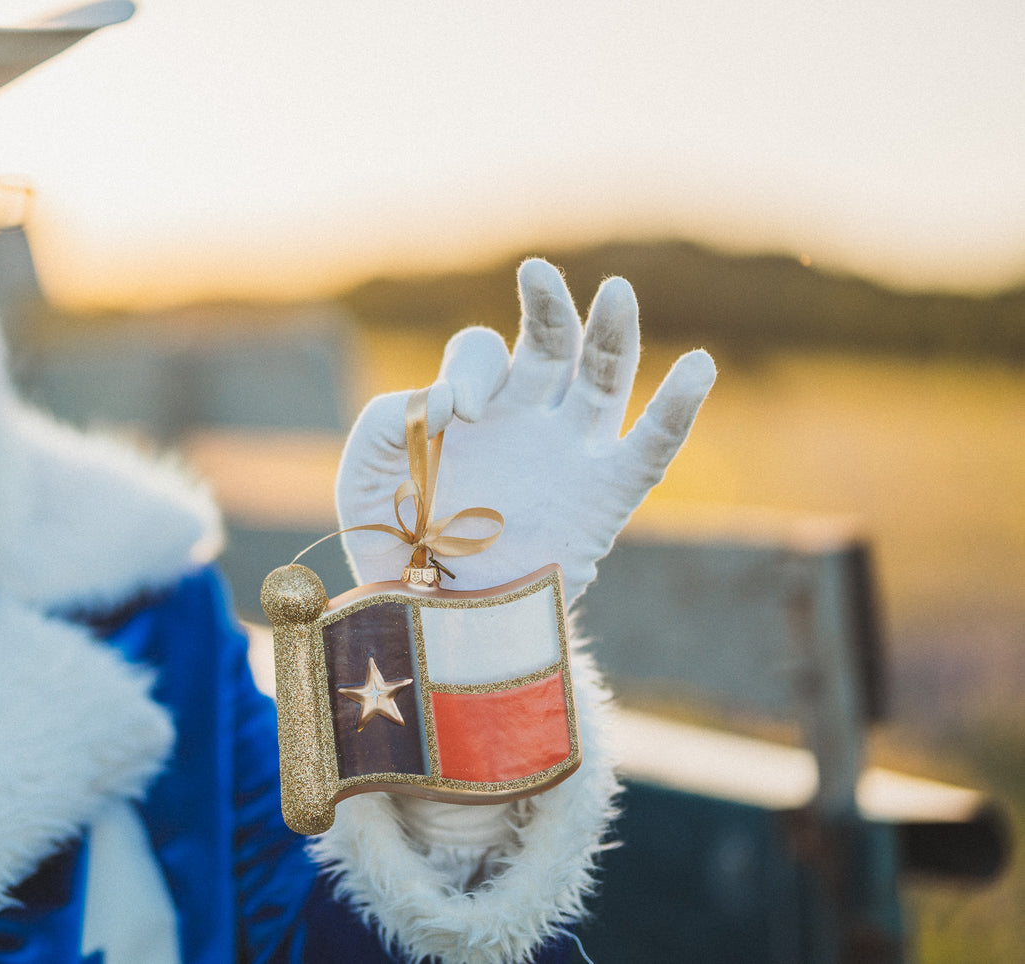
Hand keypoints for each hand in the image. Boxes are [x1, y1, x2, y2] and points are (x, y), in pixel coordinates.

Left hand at [336, 258, 715, 603]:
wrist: (438, 621)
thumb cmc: (396, 547)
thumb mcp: (364, 477)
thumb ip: (385, 422)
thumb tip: (454, 402)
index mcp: (473, 407)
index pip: (482, 352)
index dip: (471, 368)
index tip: (459, 414)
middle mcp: (527, 419)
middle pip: (551, 342)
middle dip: (546, 307)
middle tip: (534, 275)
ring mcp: (570, 454)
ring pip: (604, 376)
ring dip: (612, 332)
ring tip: (613, 292)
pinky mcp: (604, 499)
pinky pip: (649, 448)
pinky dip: (677, 408)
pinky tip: (698, 367)